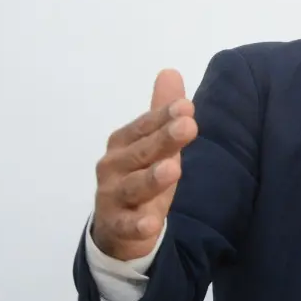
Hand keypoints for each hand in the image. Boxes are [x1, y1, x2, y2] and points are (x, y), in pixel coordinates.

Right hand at [92, 70, 197, 260]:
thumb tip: (171, 71)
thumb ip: (162, 113)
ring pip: (133, 187)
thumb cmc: (139, 178)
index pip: (145, 126)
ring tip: (173, 168)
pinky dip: (138, 225)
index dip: (164, 116)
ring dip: (151, 178)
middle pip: (141, 153)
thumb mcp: (154, 145)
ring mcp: (112, 197)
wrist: (115, 229)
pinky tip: (151, 224)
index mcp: (123, 143)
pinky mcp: (116, 226)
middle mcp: (113, 166)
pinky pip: (127, 226)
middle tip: (188, 126)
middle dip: (163, 139)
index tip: (187, 107)